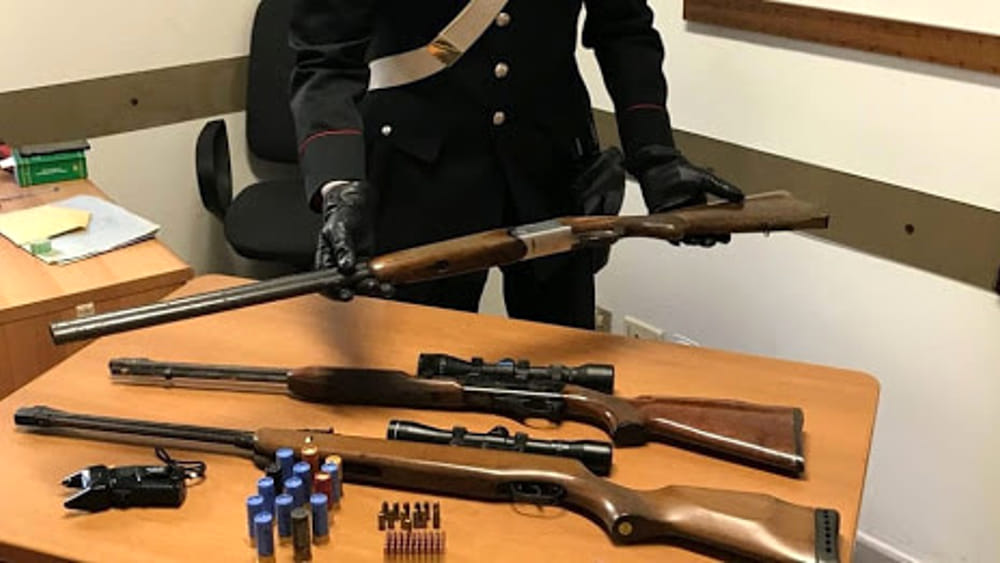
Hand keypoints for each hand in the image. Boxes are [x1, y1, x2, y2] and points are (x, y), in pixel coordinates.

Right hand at [315, 181, 391, 299]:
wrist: (355, 209)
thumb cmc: (342, 216)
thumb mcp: (339, 229)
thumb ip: (342, 248)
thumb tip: (346, 267)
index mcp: (325, 261)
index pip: (325, 282)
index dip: (334, 291)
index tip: (346, 294)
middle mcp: (338, 268)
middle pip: (346, 286)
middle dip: (360, 289)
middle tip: (371, 286)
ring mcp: (353, 268)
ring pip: (362, 285)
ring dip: (373, 289)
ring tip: (385, 289)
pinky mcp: (366, 266)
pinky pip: (372, 278)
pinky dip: (381, 283)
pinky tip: (389, 286)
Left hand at [634, 146, 744, 246]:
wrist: (658, 165)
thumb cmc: (679, 170)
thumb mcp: (706, 180)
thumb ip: (722, 189)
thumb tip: (740, 196)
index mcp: (700, 206)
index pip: (713, 224)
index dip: (721, 232)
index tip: (726, 237)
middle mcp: (688, 214)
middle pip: (701, 233)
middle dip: (708, 239)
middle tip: (713, 240)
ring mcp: (675, 217)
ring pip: (686, 235)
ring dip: (694, 240)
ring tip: (700, 241)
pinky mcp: (662, 217)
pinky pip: (668, 232)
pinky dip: (674, 237)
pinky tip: (680, 240)